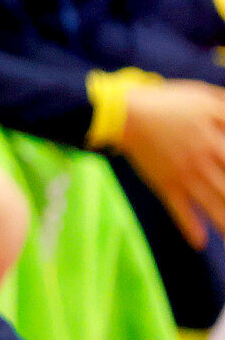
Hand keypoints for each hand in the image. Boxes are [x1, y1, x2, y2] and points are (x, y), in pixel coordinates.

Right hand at [119, 79, 224, 247]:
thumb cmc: (167, 102)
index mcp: (215, 142)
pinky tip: (200, 242)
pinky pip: (179, 210)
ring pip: (212, 205)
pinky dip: (189, 227)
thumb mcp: (203, 97)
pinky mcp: (165, 185)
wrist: (124, 114)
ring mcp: (184, 177)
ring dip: (224, 223)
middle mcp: (203, 164)